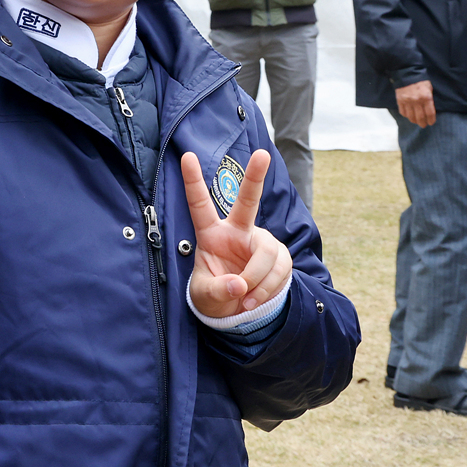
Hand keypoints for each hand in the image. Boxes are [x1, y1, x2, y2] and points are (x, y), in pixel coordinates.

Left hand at [180, 149, 291, 320]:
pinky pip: (279, 270)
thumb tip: (239, 285)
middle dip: (255, 176)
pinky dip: (267, 290)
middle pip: (248, 201)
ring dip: (257, 282)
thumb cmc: (215, 294)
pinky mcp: (280, 256)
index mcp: (212, 234)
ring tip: (245, 299)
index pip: (200, 205)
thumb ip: (218, 291)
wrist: (238, 311)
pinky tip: (255, 300)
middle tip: (262, 155)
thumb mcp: (206, 296)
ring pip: (265, 254)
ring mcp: (261, 241)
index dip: (193, 181)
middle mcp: (238, 231)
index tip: (186, 156)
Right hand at [393, 80, 435, 127]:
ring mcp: (407, 101)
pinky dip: (406, 116)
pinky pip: (403, 112)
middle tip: (423, 125)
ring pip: (411, 116)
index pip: (430, 113)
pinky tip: (409, 115)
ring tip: (416, 122)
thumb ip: (429, 99)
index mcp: (426, 97)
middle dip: (423, 123)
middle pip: (420, 117)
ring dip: (414, 121)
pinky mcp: (400, 101)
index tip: (431, 123)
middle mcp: (417, 101)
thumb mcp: (429, 89)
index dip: (431, 120)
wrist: (407, 74)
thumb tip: (429, 110)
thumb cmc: (421, 81)